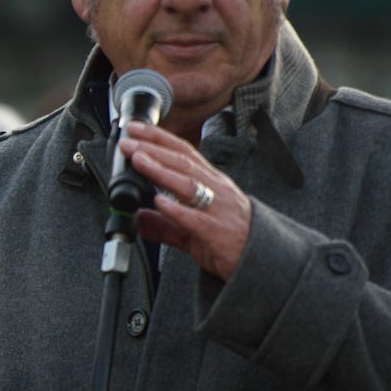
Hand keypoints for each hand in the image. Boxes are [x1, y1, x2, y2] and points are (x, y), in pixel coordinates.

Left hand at [120, 123, 251, 279]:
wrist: (262, 261)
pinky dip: (176, 209)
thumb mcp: (193, 229)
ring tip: (139, 160)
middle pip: (183, 162)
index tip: (136, 129)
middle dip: (153, 149)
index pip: (184, 152)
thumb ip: (165, 223)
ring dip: (161, 170)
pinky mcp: (216, 232)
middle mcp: (216, 190)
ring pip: (188, 184)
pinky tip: (159, 202)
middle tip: (128, 141)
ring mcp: (217, 209)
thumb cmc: (230, 239)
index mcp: (211, 183)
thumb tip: (139, 219)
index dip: (159, 138)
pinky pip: (195, 219)